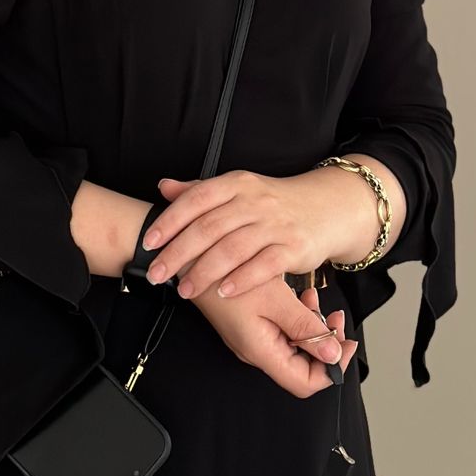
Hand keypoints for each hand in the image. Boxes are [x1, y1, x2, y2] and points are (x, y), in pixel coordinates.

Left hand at [144, 170, 332, 301]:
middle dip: (178, 253)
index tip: (149, 242)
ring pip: (233, 248)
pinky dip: (242, 279)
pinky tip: (223, 292)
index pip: (197, 199)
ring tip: (184, 290)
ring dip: (204, 272)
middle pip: (210, 227)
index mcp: (237, 184)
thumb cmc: (274, 203)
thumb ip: (200, 191)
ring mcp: (276, 224)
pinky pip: (264, 265)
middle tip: (157, 274)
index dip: (170, 220)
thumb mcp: (239, 190)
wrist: (327, 208)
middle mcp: (255, 201)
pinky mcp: (294, 248)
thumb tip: (164, 187)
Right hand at [191, 276, 358, 398]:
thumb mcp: (275, 299)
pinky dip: (296, 316)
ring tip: (315, 300)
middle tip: (336, 318)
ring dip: (311, 326)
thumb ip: (306, 328)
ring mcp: (252, 338)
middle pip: (302, 365)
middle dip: (324, 343)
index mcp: (262, 351)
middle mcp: (257, 350)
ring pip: (293, 345)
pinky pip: (281, 330)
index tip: (346, 344)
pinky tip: (300, 297)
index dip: (331, 369)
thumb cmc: (226, 276)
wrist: (194, 261)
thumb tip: (334, 355)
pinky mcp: (250, 324)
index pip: (305, 383)